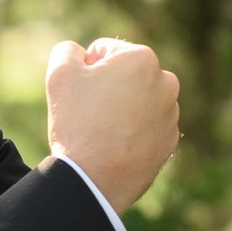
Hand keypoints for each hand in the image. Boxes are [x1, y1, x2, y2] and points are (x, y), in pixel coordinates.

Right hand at [44, 38, 180, 211]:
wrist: (94, 180)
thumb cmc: (78, 123)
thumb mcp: (60, 73)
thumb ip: (69, 51)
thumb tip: (81, 54)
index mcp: (143, 59)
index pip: (105, 51)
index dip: (86, 69)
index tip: (80, 93)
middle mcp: (166, 83)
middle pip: (125, 76)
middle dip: (108, 87)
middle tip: (89, 112)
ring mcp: (171, 115)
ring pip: (137, 101)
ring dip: (121, 109)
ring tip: (102, 131)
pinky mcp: (169, 142)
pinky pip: (145, 128)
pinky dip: (131, 132)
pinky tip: (115, 146)